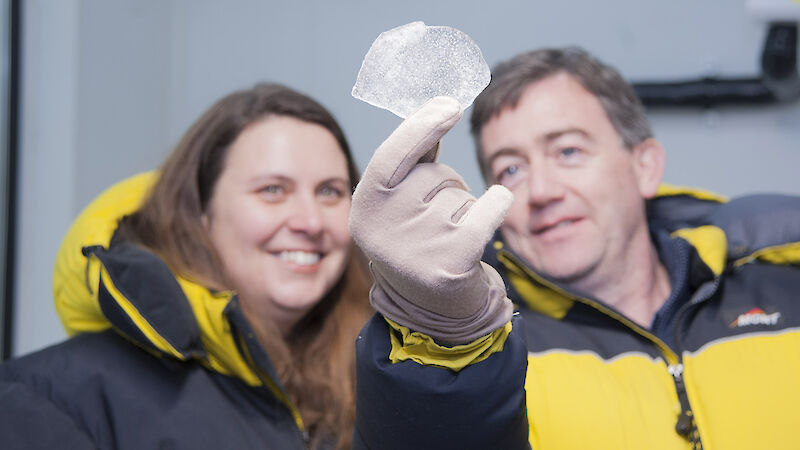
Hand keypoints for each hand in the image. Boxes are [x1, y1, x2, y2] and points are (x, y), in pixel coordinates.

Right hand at [349, 96, 513, 344]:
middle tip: (435, 220)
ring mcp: (418, 248)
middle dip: (446, 185)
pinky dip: (498, 202)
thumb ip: (414, 159)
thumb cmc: (418, 237)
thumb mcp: (400, 202)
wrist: (433, 305)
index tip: (450, 105)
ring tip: (448, 237)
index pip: (390, 158)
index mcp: (364, 209)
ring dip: (465, 206)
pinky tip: (491, 214)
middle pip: (434, 174)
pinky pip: (488, 208)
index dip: (420, 128)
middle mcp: (384, 230)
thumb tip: (439, 107)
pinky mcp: (452, 263)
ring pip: (462, 194)